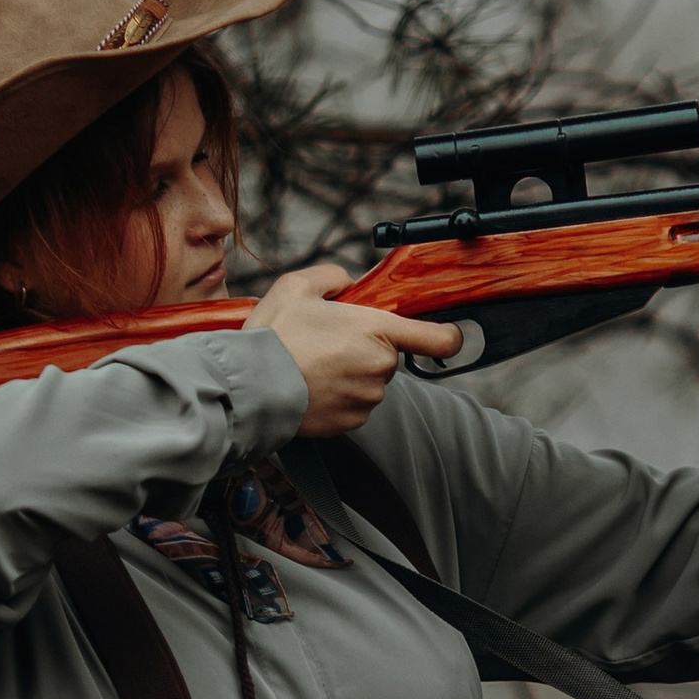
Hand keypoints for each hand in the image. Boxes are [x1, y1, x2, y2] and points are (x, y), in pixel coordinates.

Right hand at [245, 261, 461, 433]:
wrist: (251, 386)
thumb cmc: (274, 335)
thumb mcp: (297, 285)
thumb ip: (332, 277)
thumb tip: (347, 284)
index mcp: (376, 330)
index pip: (437, 338)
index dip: (447, 337)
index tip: (446, 335)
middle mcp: (380, 366)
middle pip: (389, 356)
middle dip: (367, 349)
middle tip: (329, 342)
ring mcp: (368, 397)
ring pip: (371, 381)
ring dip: (352, 373)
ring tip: (313, 365)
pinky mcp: (353, 421)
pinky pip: (356, 404)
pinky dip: (340, 396)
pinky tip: (312, 386)